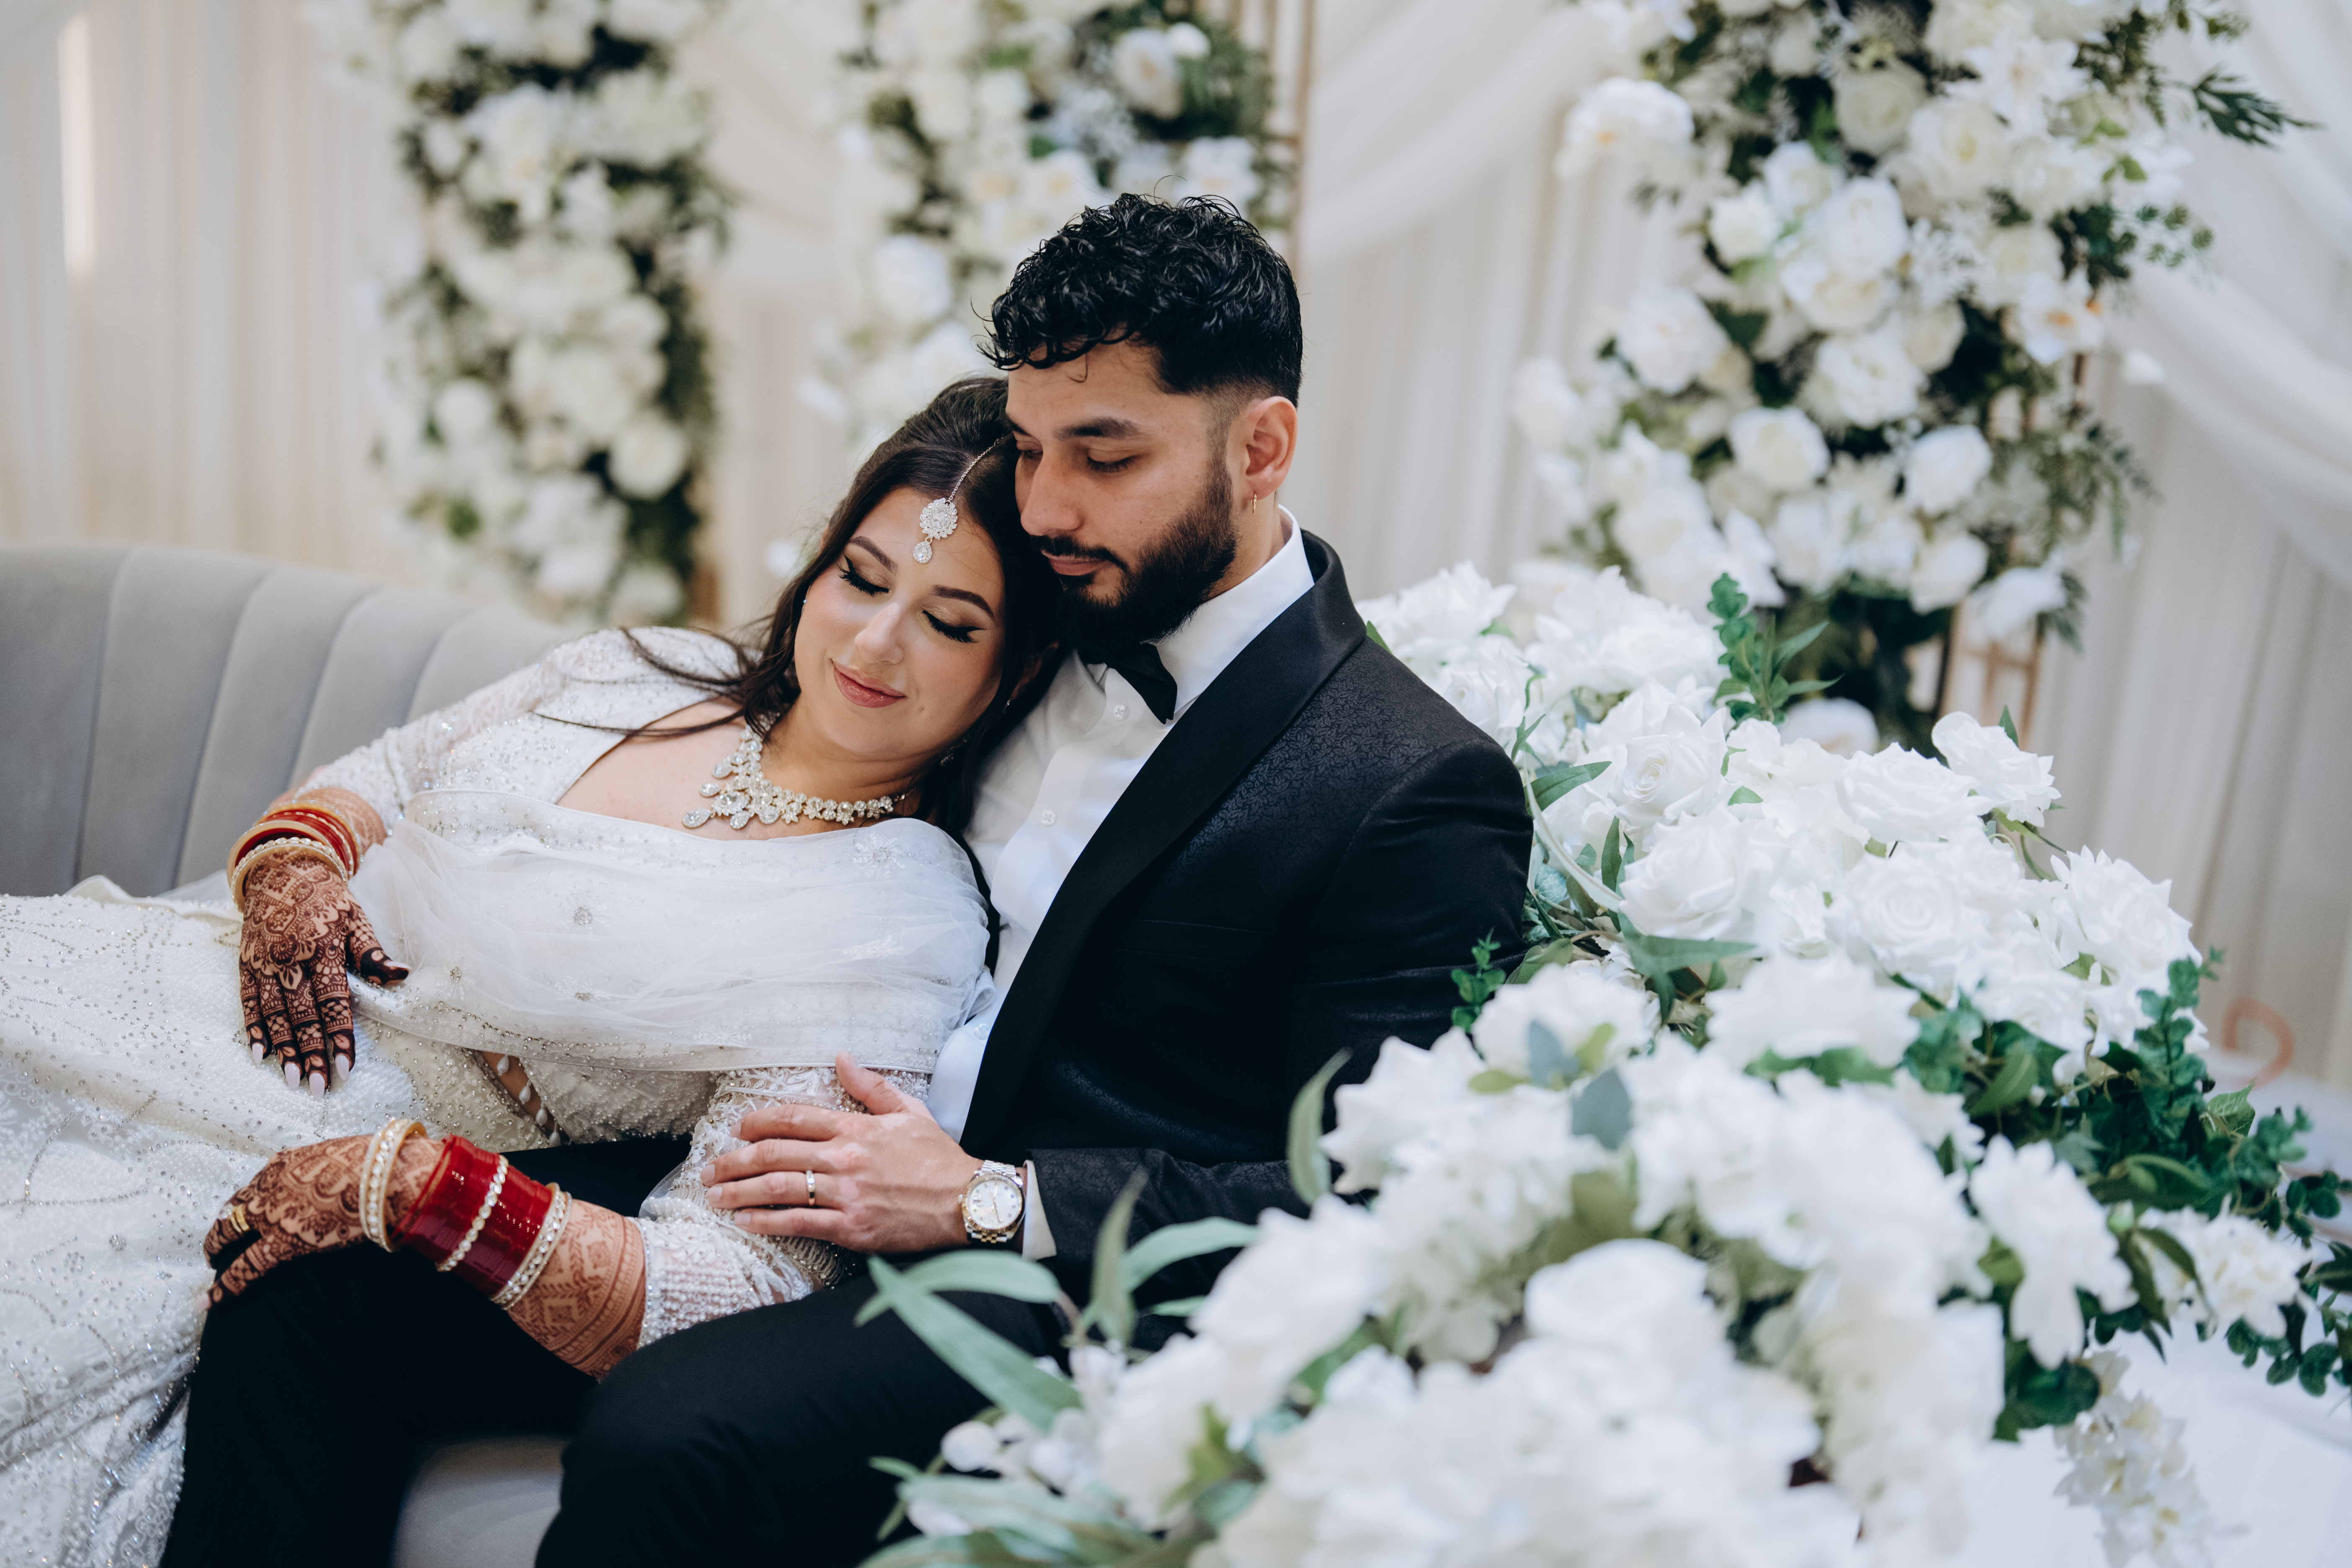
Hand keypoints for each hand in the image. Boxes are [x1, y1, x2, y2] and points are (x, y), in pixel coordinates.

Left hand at [202, 1134, 432, 1304]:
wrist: (382, 1175)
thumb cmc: (375, 1163)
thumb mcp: (342, 1157)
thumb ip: (330, 1170)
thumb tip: (342, 1180)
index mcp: (285, 1164)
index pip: (254, 1185)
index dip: (246, 1202)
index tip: (243, 1212)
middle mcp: (269, 1186)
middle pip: (233, 1208)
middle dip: (222, 1225)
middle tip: (217, 1241)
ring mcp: (272, 1215)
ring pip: (228, 1234)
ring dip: (216, 1248)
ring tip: (211, 1263)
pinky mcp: (282, 1243)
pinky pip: (245, 1267)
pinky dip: (225, 1285)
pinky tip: (211, 1301)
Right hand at [239, 855, 407, 1094]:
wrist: (283, 867)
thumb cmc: (328, 898)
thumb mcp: (357, 918)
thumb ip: (374, 953)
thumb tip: (401, 977)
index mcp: (324, 948)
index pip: (334, 1001)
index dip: (339, 1036)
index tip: (344, 1068)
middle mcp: (292, 957)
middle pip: (302, 1014)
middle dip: (311, 1053)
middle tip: (316, 1087)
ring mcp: (265, 962)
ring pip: (274, 1013)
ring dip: (283, 1048)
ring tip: (291, 1079)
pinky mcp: (247, 963)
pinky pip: (248, 1001)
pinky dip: (253, 1028)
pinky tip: (260, 1054)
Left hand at [703, 1055, 982, 1254]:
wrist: (966, 1201)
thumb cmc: (938, 1159)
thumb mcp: (909, 1112)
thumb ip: (871, 1086)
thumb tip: (842, 1058)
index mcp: (857, 1128)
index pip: (795, 1118)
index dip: (759, 1122)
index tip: (737, 1128)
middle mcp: (845, 1158)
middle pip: (775, 1154)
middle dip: (735, 1160)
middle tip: (709, 1168)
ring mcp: (846, 1193)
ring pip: (779, 1188)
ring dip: (739, 1190)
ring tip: (714, 1195)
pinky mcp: (851, 1227)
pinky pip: (798, 1222)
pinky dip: (766, 1221)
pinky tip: (745, 1221)